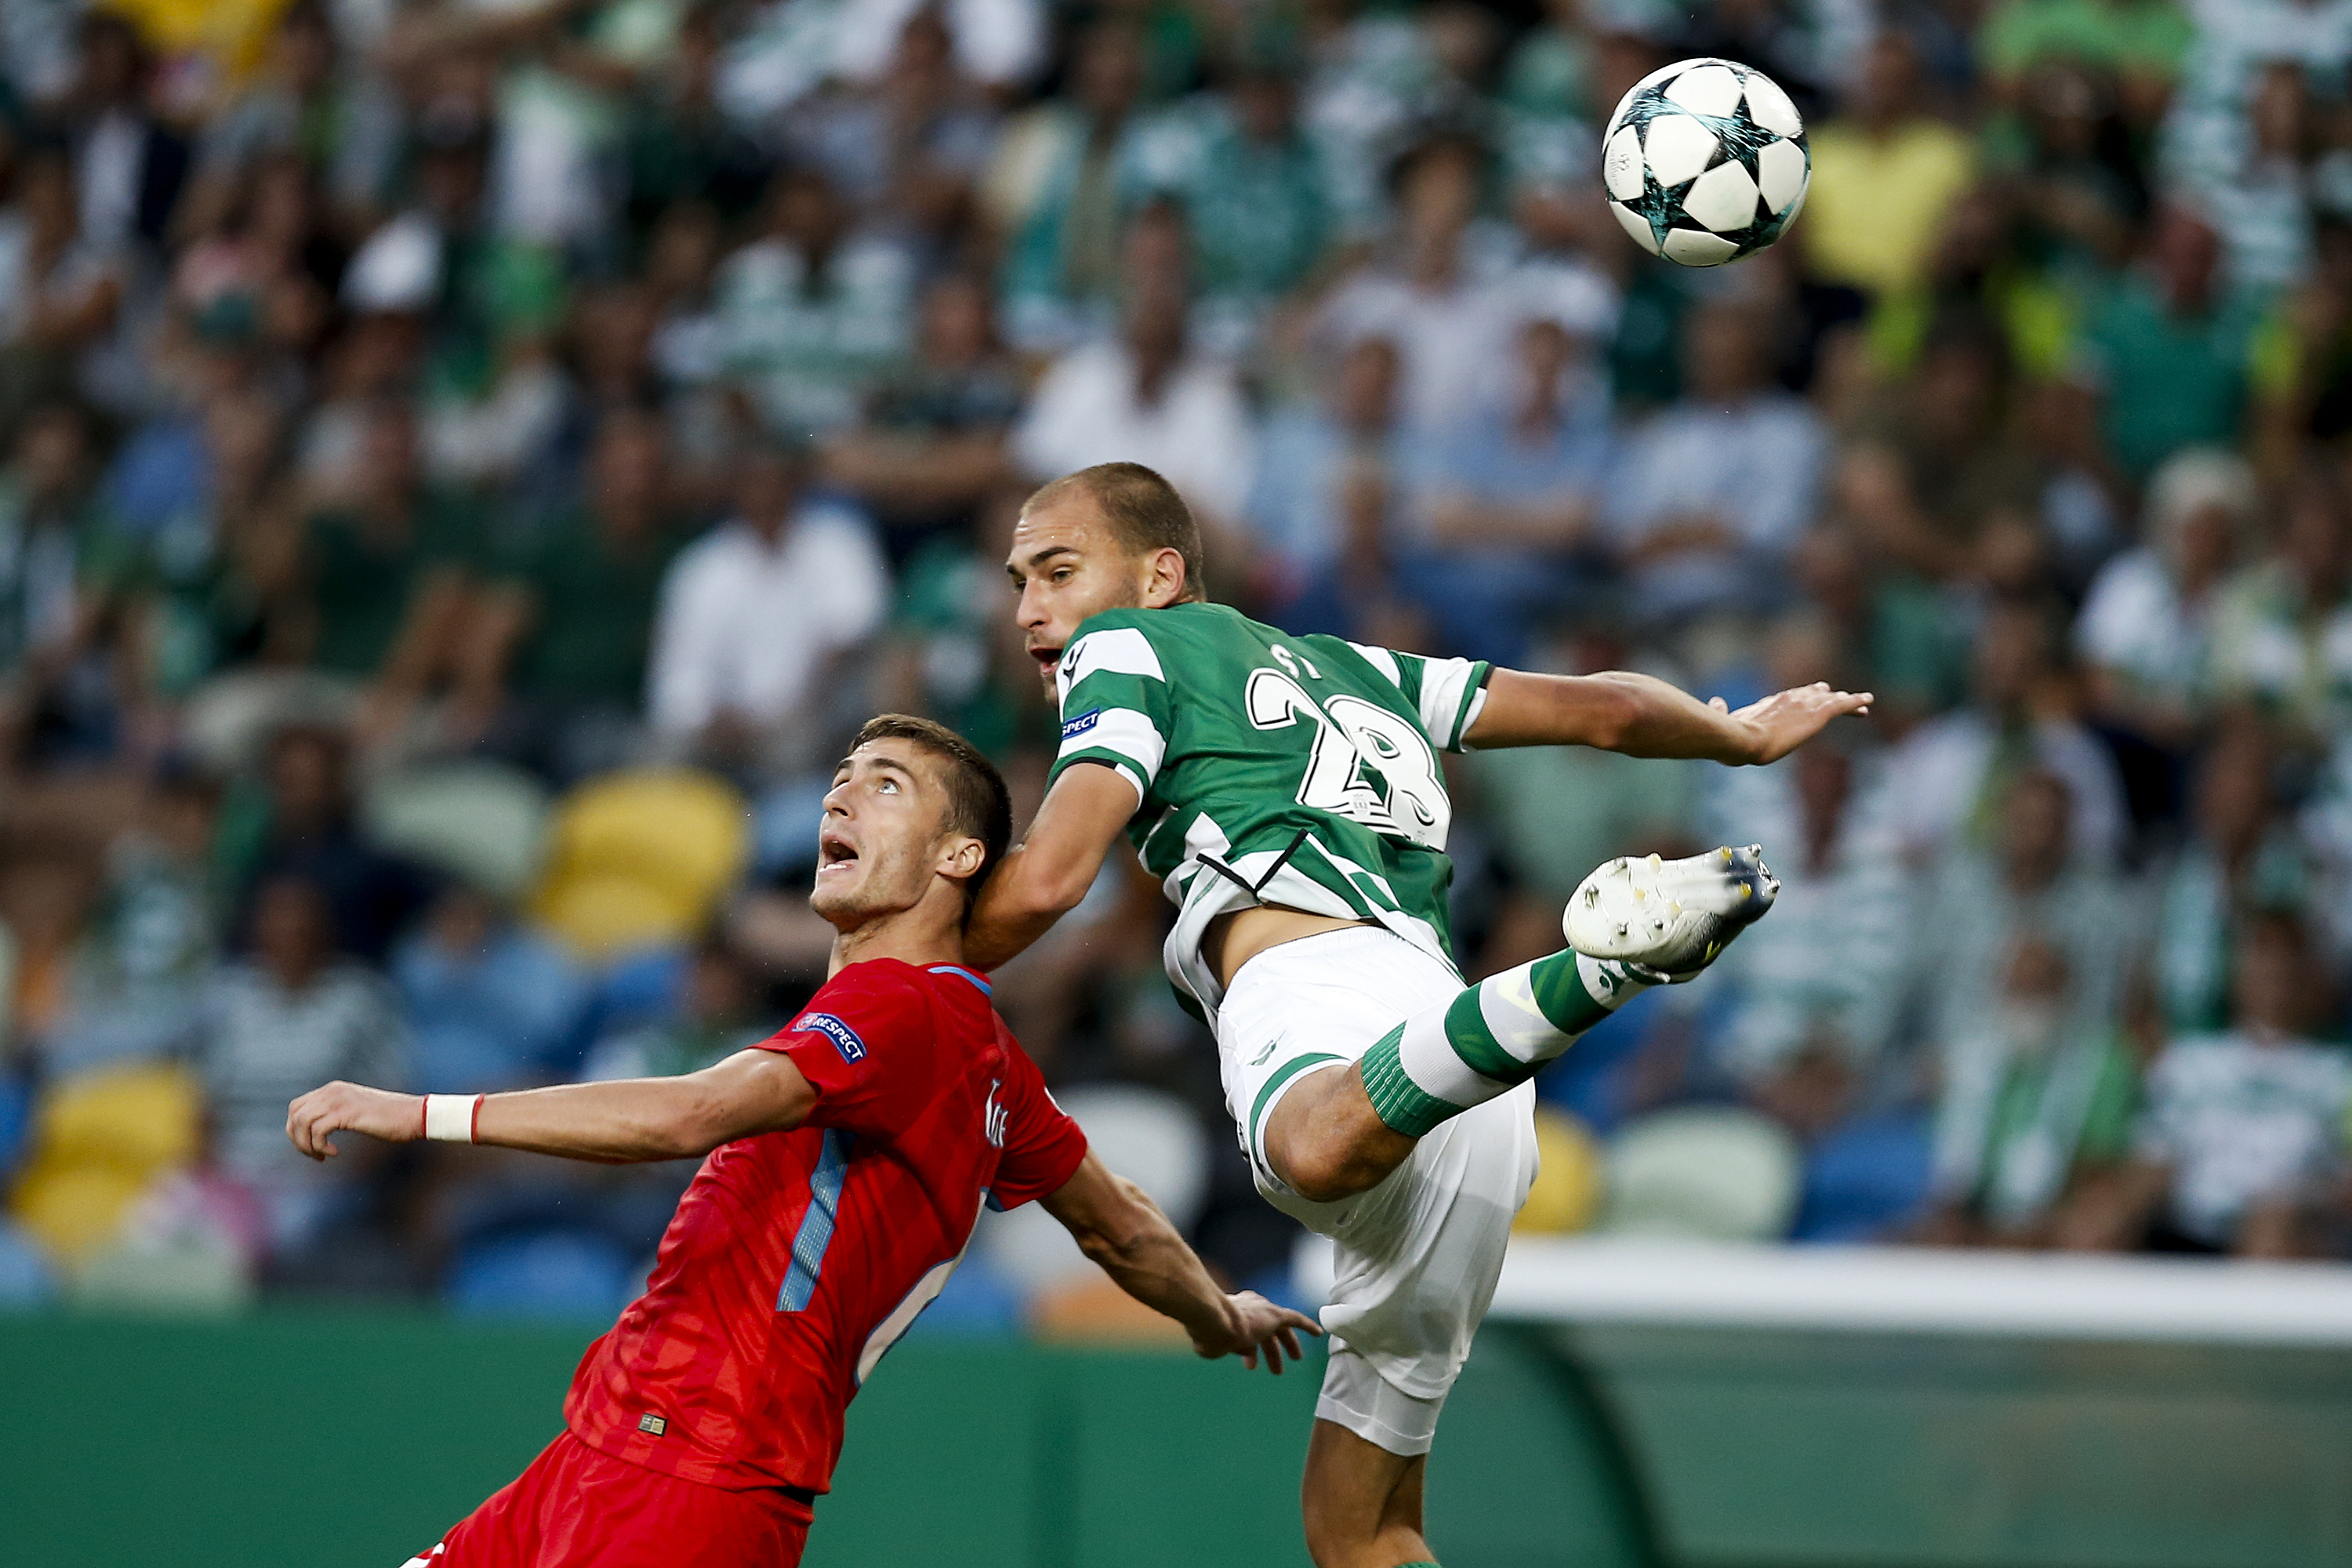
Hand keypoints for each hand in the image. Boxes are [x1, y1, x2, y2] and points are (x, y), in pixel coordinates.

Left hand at [287, 1081, 423, 1161]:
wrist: (413, 1115)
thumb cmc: (390, 1118)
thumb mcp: (357, 1112)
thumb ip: (337, 1114)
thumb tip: (317, 1130)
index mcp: (333, 1089)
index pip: (296, 1107)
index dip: (295, 1129)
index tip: (310, 1146)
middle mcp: (332, 1091)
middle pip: (294, 1114)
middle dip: (297, 1139)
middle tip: (313, 1154)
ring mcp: (338, 1100)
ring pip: (302, 1122)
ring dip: (306, 1145)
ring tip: (322, 1155)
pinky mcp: (346, 1113)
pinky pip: (317, 1131)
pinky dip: (320, 1146)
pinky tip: (334, 1153)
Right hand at [1191, 1290, 1322, 1375]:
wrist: (1217, 1323)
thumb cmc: (1209, 1334)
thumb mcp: (1212, 1344)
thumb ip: (1222, 1345)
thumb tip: (1232, 1349)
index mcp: (1231, 1313)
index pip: (1244, 1332)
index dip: (1247, 1350)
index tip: (1249, 1362)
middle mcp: (1248, 1307)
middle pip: (1264, 1332)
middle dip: (1270, 1351)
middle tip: (1276, 1369)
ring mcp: (1262, 1310)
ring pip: (1280, 1330)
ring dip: (1287, 1346)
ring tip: (1293, 1362)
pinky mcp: (1275, 1314)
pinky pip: (1295, 1319)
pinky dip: (1307, 1325)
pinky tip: (1318, 1333)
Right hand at [1714, 681, 1872, 764]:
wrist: (1743, 739)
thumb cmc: (1731, 738)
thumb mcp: (1725, 725)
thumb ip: (1722, 713)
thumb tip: (1715, 701)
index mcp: (1767, 705)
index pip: (1787, 698)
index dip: (1797, 698)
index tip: (1803, 696)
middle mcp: (1788, 699)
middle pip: (1810, 694)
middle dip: (1822, 694)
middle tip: (1831, 692)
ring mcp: (1804, 705)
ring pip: (1830, 699)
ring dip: (1845, 700)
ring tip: (1860, 702)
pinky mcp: (1818, 713)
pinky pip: (1843, 705)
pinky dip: (1856, 702)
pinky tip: (1868, 702)